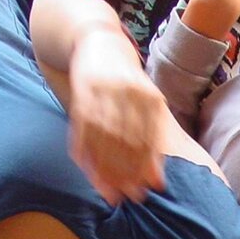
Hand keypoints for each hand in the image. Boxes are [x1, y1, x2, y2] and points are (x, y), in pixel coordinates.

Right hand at [67, 26, 167, 204]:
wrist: (100, 41)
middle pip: (126, 143)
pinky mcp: (82, 91)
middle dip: (126, 174)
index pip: (149, 142)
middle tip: (127, 197)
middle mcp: (128, 94)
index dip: (146, 170)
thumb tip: (158, 183)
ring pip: (104, 139)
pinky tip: (86, 170)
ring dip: (105, 169)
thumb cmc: (129, 83)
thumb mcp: (148, 105)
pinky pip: (82, 129)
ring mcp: (103, 91)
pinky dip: (84, 152)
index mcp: (150, 99)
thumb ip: (154, 140)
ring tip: (109, 191)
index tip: (145, 192)